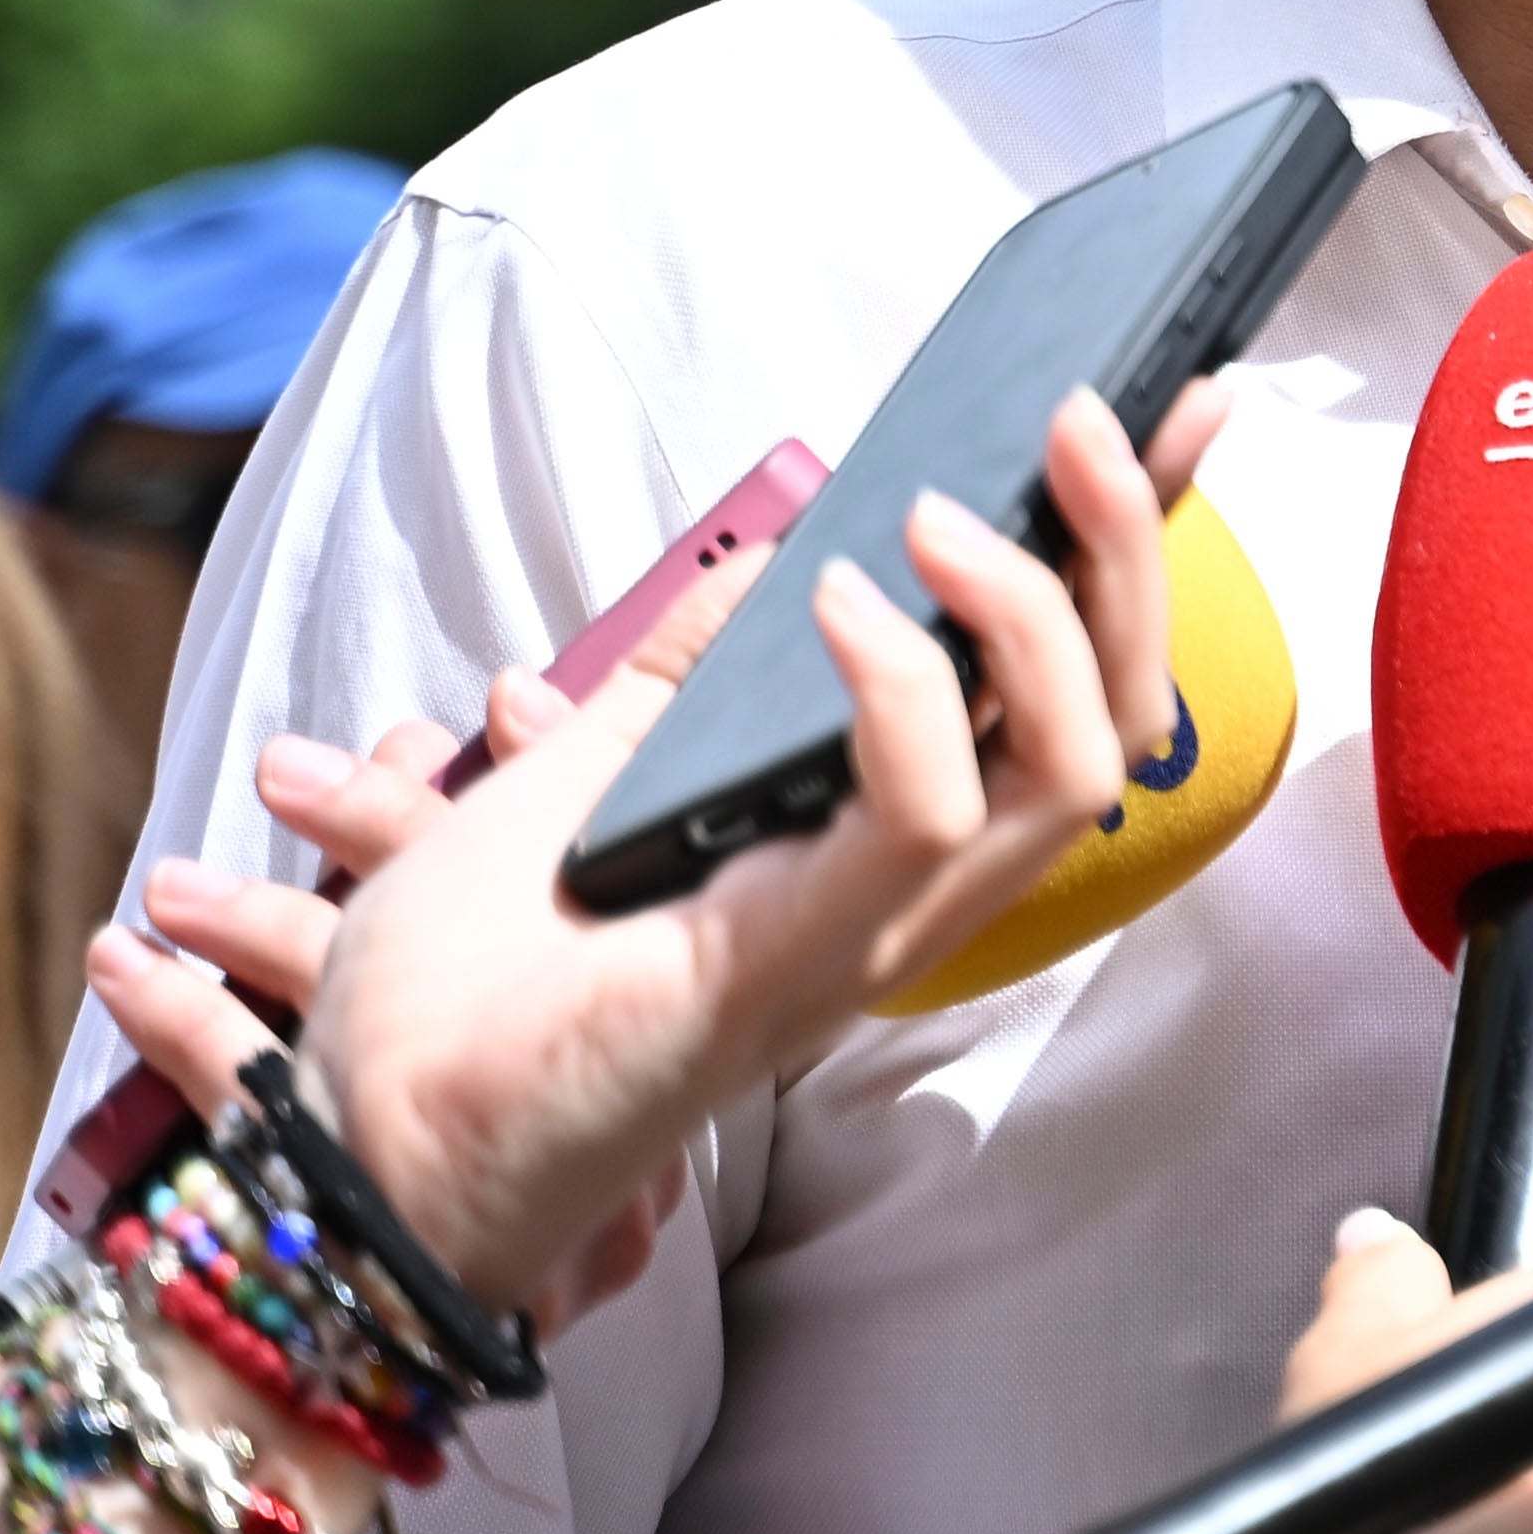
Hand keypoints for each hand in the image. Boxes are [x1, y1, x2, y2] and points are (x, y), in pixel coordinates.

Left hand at [96, 380, 1216, 1316]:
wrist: (353, 1129)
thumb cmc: (468, 984)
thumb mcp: (585, 766)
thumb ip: (688, 670)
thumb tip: (772, 551)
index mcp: (889, 842)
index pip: (1079, 686)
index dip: (1145, 549)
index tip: (1179, 404)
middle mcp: (917, 891)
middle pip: (1119, 717)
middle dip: (1126, 547)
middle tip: (1072, 418)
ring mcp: (873, 931)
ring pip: (1076, 766)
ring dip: (1038, 611)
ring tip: (937, 515)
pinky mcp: (805, 958)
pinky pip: (927, 812)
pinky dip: (906, 688)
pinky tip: (829, 601)